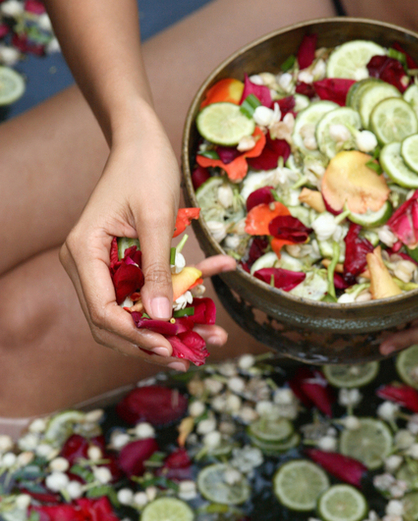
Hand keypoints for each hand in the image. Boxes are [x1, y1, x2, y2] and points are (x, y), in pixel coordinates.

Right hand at [60, 110, 234, 369]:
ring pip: (134, 313)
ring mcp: (104, 267)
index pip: (101, 311)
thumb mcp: (157, 220)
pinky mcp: (124, 266)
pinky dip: (177, 301)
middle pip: (114, 322)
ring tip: (209, 338)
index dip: (134, 334)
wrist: (143, 142)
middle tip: (187, 355)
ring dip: (170, 327)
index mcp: (83, 253)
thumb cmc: (146, 170)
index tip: (167, 345)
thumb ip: (158, 270)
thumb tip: (160, 317)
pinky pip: (148, 293)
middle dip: (152, 341)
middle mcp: (87, 266)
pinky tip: (208, 304)